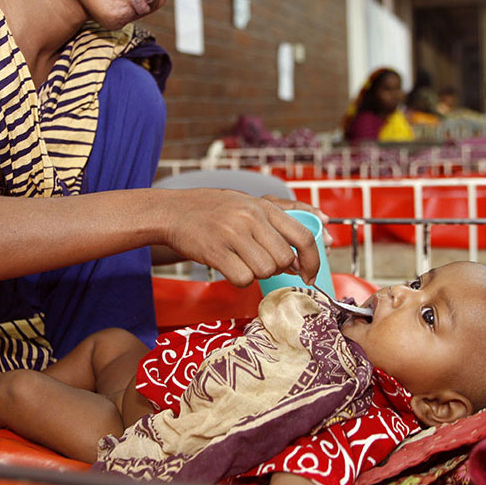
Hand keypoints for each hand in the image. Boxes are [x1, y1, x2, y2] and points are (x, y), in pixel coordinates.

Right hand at [159, 189, 319, 287]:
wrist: (173, 211)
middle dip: (277, 268)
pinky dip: (239, 280)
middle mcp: (251, 218)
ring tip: (241, 260)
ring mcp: (233, 234)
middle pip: (284, 259)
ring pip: (265, 271)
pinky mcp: (216, 252)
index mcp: (263, 207)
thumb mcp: (248, 205)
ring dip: (256, 273)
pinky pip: (243, 279)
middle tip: (261, 261)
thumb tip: (310, 245)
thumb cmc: (213, 210)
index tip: (309, 274)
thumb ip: (280, 222)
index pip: (303, 235)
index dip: (312, 260)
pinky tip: (229, 267)